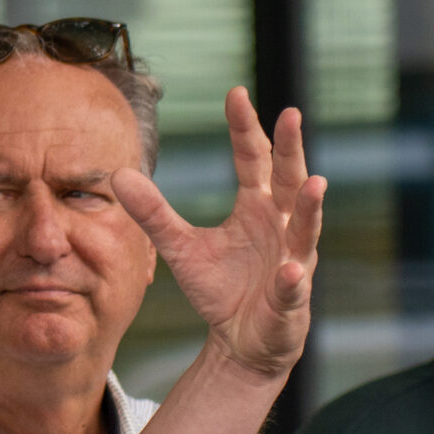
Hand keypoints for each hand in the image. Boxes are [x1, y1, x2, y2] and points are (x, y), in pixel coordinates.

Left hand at [113, 87, 324, 379]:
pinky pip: (293, 288)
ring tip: (315, 183)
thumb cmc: (220, 288)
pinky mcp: (291, 300)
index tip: (236, 93)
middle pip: (288, 179)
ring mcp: (293, 260)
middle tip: (291, 115)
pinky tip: (290, 271)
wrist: (241, 341)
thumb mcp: (180, 248)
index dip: (245, 128)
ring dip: (310, 208)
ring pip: (306, 229)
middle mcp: (281, 226)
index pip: (253, 158)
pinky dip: (292, 281)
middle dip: (291, 149)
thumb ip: (153, 213)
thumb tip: (118, 175)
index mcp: (256, 207)